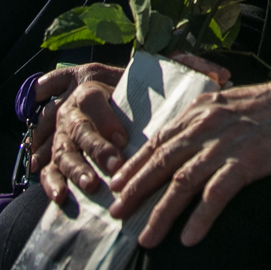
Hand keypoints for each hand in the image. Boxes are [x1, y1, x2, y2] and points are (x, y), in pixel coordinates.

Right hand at [38, 54, 231, 197]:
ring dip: (75, 169)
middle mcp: (74, 111)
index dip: (106, 122)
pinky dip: (51, 183)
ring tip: (92, 186)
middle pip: (79, 129)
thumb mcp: (157, 76)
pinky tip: (61, 199)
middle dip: (95, 149)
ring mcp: (61, 135)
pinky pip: (48, 170)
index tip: (123, 140)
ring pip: (62, 151)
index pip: (94, 101)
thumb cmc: (137, 90)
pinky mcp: (55, 157)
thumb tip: (223, 75)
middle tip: (114, 167)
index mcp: (94, 87)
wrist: (97, 101)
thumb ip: (187, 70)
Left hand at [107, 64, 270, 248]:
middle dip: (134, 191)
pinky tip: (189, 238)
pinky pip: (215, 196)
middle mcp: (206, 124)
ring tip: (144, 239)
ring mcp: (224, 143)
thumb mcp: (231, 101)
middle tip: (115, 214)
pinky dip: (200, 219)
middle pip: (160, 163)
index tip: (116, 183)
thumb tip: (184, 139)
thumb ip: (206, 118)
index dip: (135, 164)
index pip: (159, 139)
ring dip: (159, 214)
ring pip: (181, 184)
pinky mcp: (246, 161)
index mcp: (201, 109)